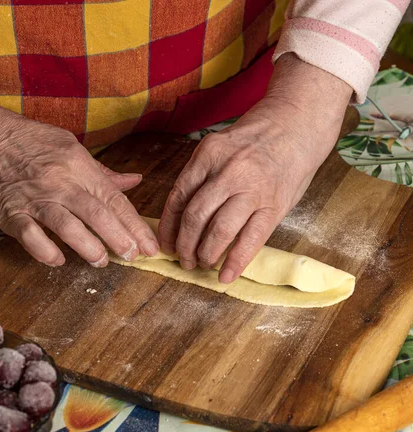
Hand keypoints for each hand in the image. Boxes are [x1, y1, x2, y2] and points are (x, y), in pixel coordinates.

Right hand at [0, 55, 157, 266]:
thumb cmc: (27, 141)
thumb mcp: (69, 146)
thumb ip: (101, 172)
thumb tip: (135, 182)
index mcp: (77, 163)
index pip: (114, 198)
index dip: (134, 225)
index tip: (150, 246)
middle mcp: (59, 181)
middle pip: (96, 213)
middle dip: (119, 238)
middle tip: (133, 256)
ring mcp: (34, 198)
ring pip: (68, 227)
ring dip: (88, 247)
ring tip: (101, 261)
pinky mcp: (10, 213)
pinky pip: (31, 237)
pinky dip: (46, 252)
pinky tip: (58, 260)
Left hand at [158, 54, 352, 282]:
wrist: (299, 123)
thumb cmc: (255, 139)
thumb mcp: (220, 147)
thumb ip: (202, 176)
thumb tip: (181, 216)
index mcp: (208, 154)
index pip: (178, 196)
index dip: (168, 226)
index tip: (165, 243)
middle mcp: (228, 171)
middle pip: (195, 216)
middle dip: (184, 245)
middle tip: (183, 259)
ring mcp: (252, 189)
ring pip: (219, 230)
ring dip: (206, 254)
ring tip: (202, 264)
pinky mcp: (274, 205)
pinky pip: (251, 239)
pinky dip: (235, 261)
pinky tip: (226, 275)